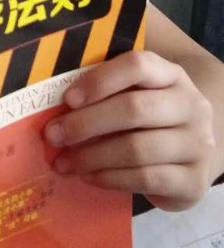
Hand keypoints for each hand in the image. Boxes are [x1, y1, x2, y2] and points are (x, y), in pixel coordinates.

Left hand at [43, 50, 216, 210]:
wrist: (192, 157)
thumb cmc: (150, 120)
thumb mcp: (135, 95)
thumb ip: (105, 90)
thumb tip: (51, 102)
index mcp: (171, 75)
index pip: (137, 65)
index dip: (99, 80)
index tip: (67, 99)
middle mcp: (191, 105)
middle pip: (133, 109)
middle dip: (85, 123)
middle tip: (53, 135)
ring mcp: (197, 144)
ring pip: (137, 148)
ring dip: (91, 156)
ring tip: (63, 162)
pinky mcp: (195, 181)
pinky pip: (145, 178)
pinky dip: (110, 178)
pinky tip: (88, 177)